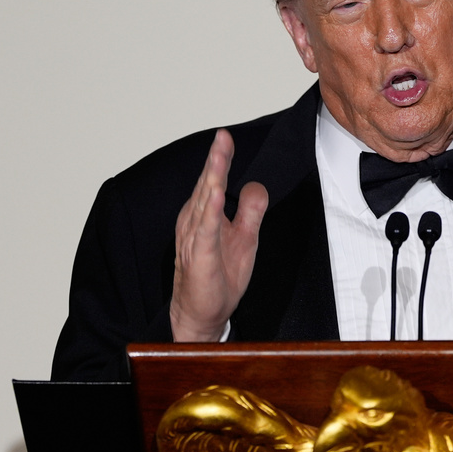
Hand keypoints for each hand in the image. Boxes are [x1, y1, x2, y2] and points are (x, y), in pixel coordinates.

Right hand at [169, 129, 268, 341]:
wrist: (203, 315)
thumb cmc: (218, 277)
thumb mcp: (246, 239)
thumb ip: (251, 211)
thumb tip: (257, 185)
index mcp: (205, 216)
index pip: (214, 182)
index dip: (220, 159)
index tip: (226, 137)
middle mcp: (195, 223)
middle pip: (207, 185)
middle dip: (216, 159)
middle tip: (222, 136)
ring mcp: (194, 239)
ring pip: (204, 202)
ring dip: (212, 178)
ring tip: (219, 156)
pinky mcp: (199, 257)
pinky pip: (205, 231)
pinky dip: (210, 212)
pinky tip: (216, 195)